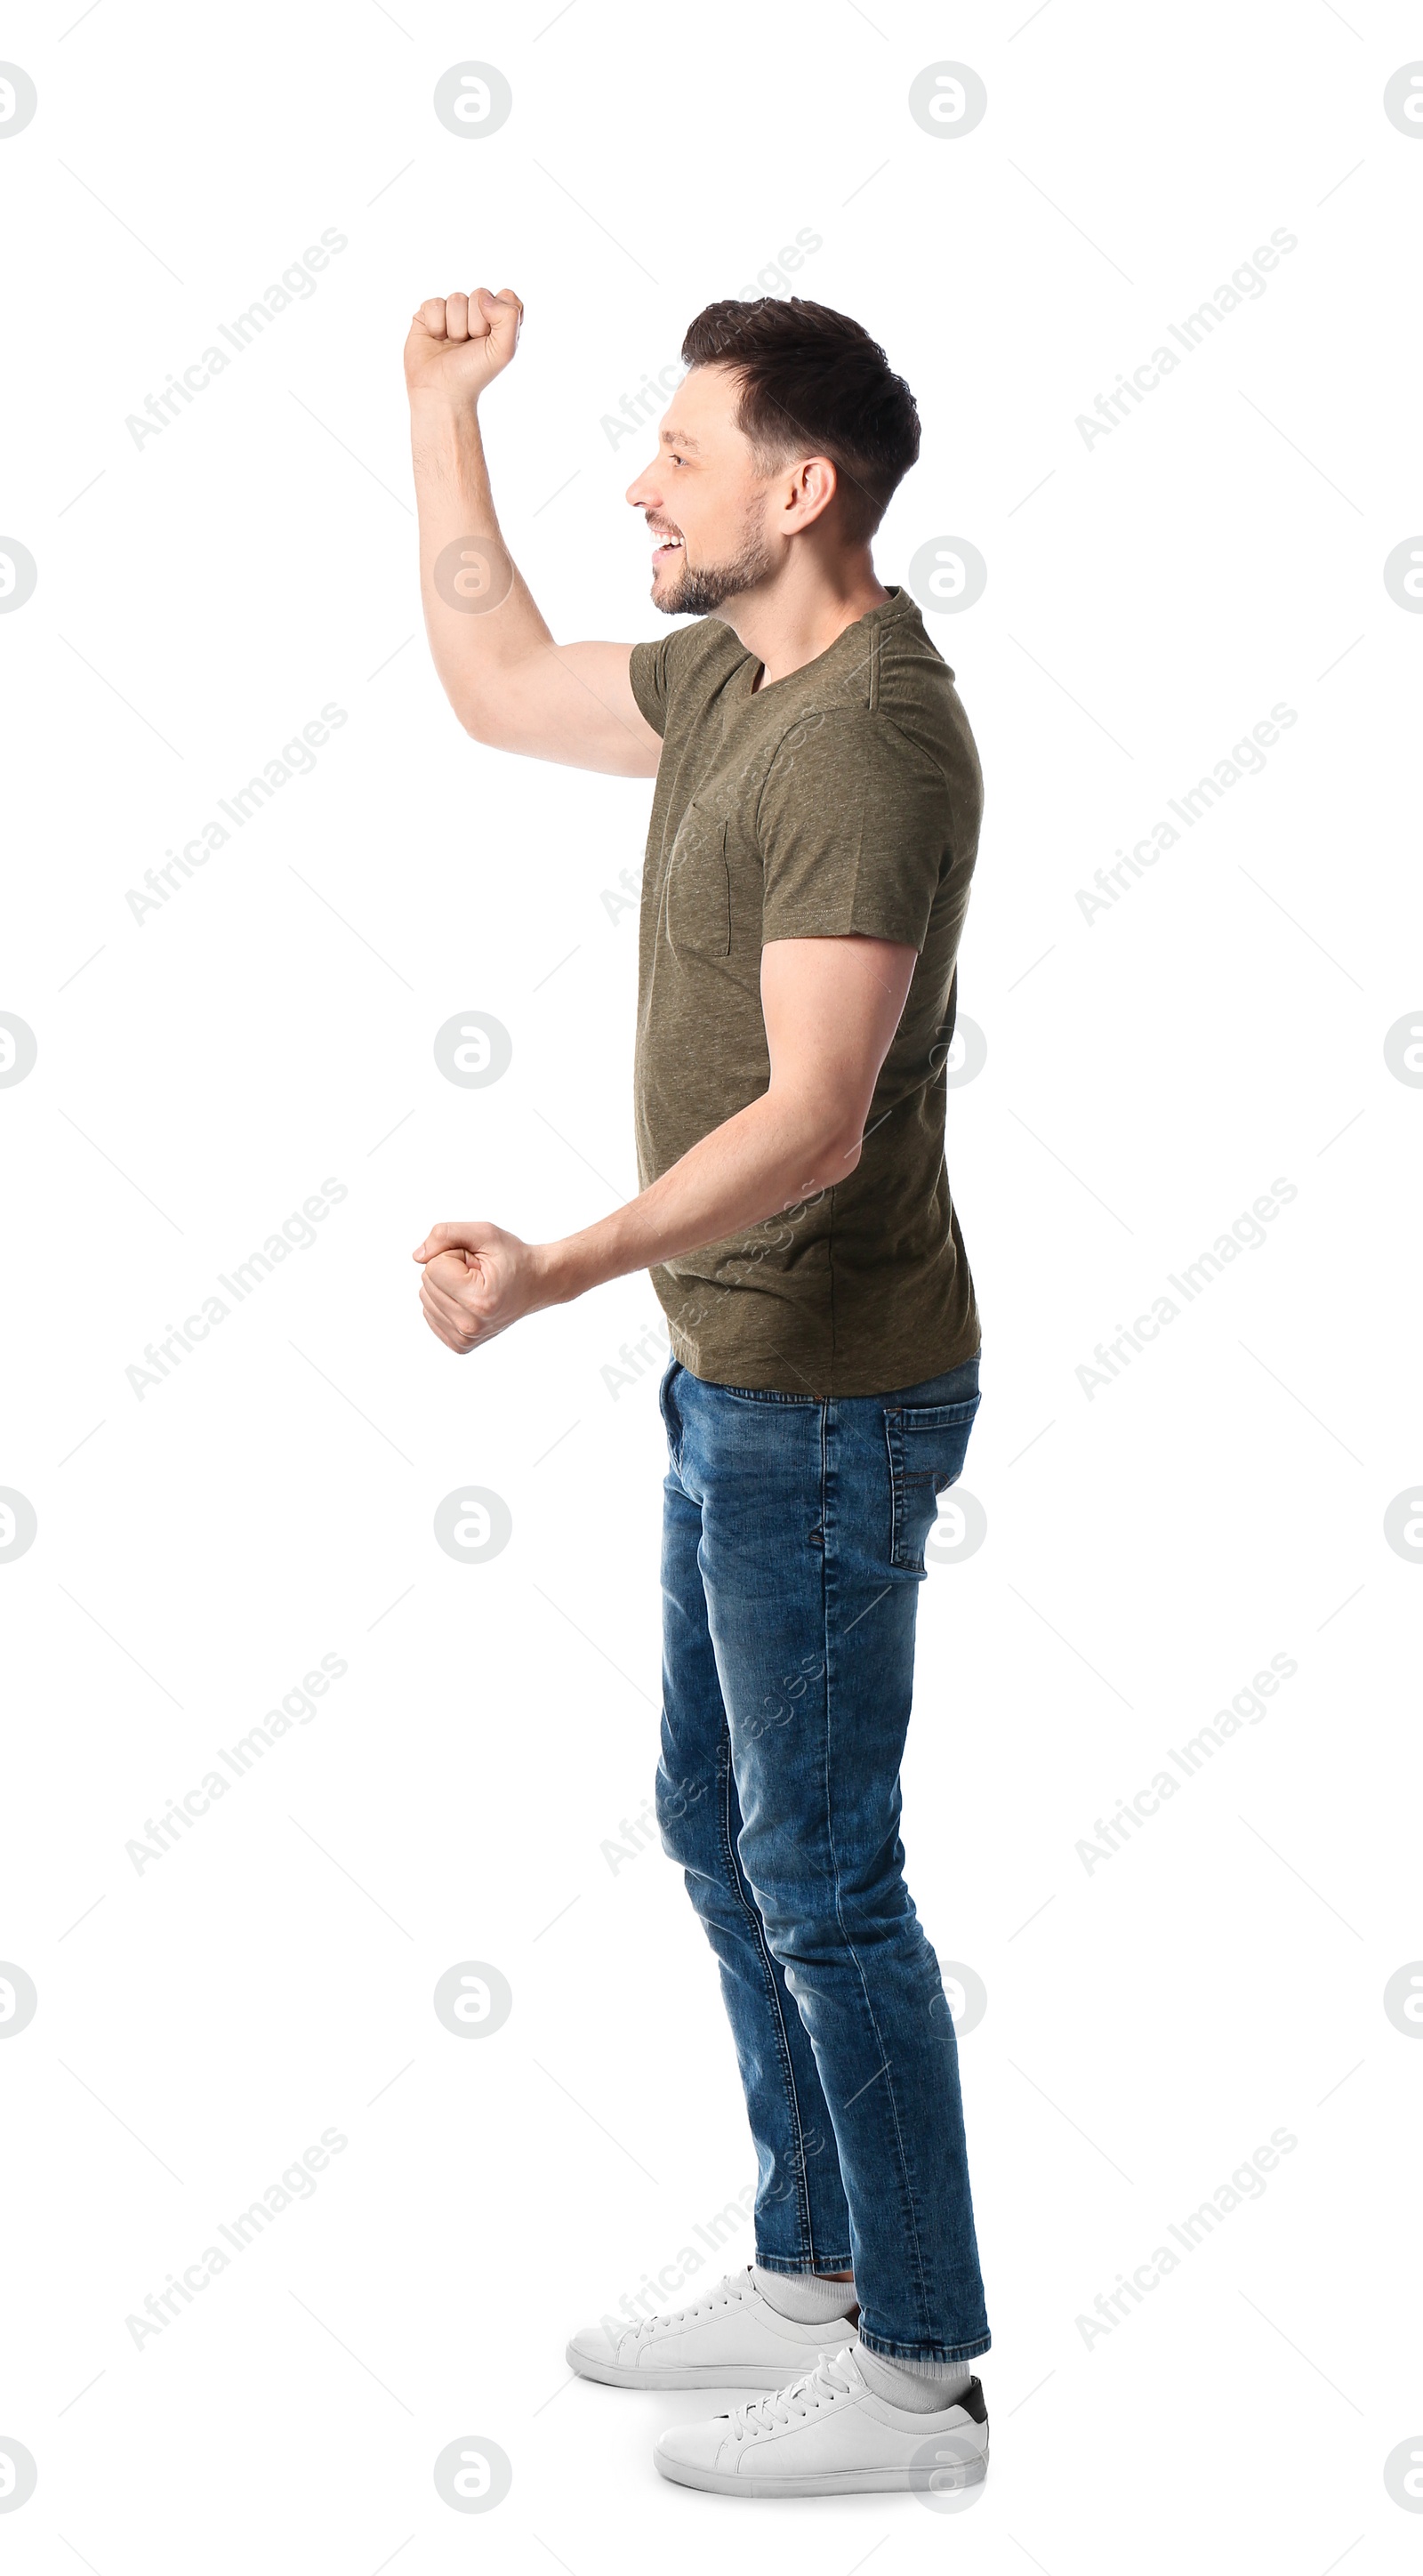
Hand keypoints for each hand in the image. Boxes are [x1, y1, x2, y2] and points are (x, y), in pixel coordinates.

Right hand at [404, 289, 523, 405]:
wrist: (442, 391)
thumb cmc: (473, 374)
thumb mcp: (504, 351)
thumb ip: (509, 317)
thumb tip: (484, 297)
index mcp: (498, 321)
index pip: (506, 296)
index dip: (500, 314)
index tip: (492, 338)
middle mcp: (475, 314)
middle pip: (480, 295)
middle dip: (476, 324)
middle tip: (469, 345)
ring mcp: (451, 312)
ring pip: (457, 299)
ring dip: (456, 328)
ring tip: (452, 345)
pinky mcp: (428, 314)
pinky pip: (435, 304)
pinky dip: (436, 325)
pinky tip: (436, 339)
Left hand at [413, 1219, 550, 1354]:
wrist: (537, 1284)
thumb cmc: (513, 1257)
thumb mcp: (485, 1233)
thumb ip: (446, 1234)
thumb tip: (417, 1256)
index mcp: (478, 1301)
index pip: (433, 1266)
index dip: (454, 1255)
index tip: (479, 1263)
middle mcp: (470, 1325)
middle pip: (427, 1282)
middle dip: (449, 1270)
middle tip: (479, 1274)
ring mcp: (464, 1339)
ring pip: (425, 1296)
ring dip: (446, 1285)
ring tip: (476, 1286)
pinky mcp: (459, 1344)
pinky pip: (429, 1312)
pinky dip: (445, 1300)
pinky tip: (469, 1300)